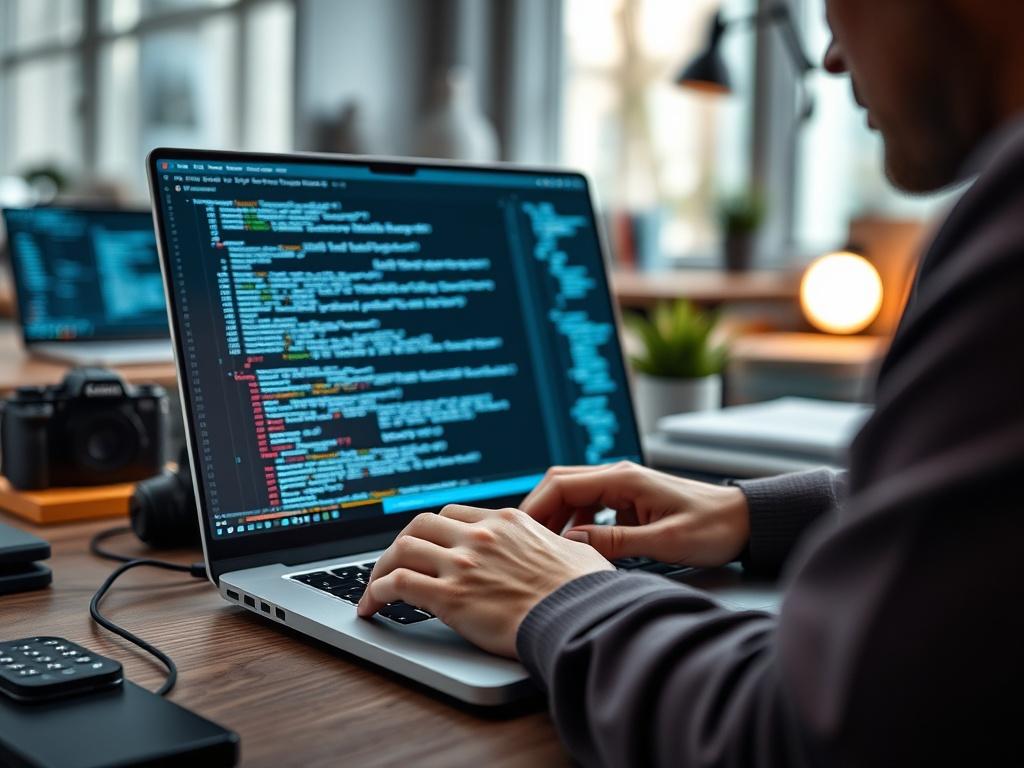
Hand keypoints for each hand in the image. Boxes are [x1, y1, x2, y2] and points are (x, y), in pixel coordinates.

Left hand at [357, 505, 612, 656]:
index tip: (428, 545)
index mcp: (507, 522)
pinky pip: (399, 583)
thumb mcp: (576, 551)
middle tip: (395, 562)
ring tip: (375, 586)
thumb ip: (559, 544)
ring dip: (382, 567)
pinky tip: (373, 605)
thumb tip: (566, 547)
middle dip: (403, 542)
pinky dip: (378, 591)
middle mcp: (480, 536)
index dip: (435, 531)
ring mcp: (462, 563)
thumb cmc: (585, 591)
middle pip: (421, 525)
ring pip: (402, 549)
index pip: (455, 516)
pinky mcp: (449, 596)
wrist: (580, 616)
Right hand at [521, 462, 749, 566]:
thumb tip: (572, 543)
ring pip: (573, 495)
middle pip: (561, 484)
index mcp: (624, 478)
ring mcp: (623, 486)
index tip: (521, 532)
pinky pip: (589, 506)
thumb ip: (616, 542)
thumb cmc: (713, 528)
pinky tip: (572, 546)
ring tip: (542, 548)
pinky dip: (573, 522)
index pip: (562, 483)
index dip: (536, 507)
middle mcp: (619, 476)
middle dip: (538, 511)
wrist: (744, 521)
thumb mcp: (664, 542)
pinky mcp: (629, 500)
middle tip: (522, 541)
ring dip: (555, 518)